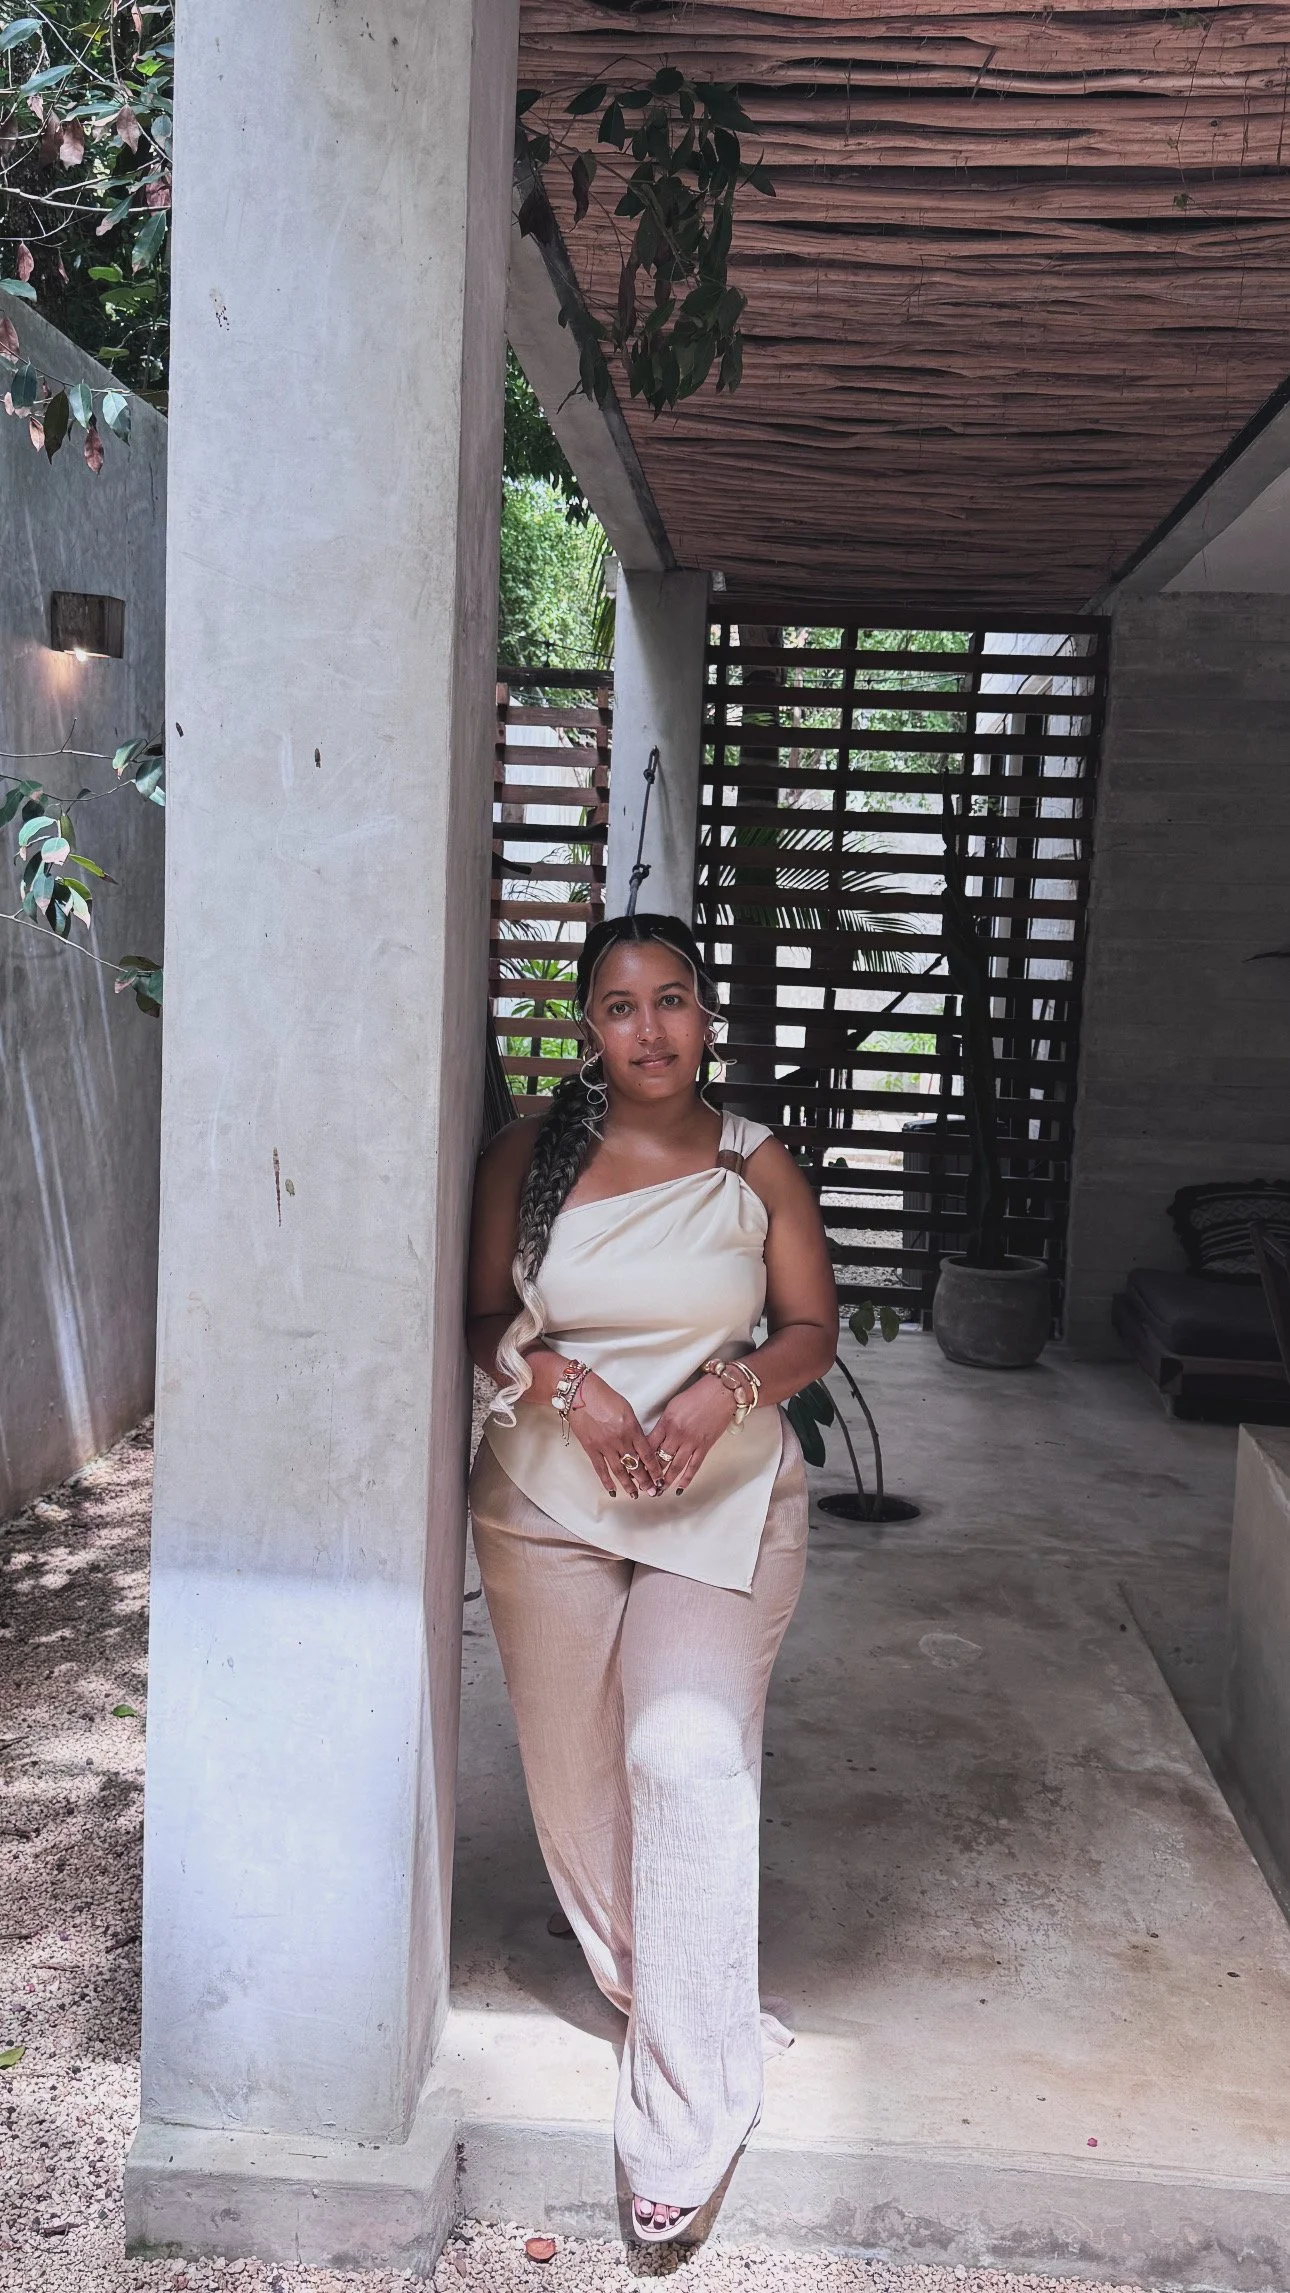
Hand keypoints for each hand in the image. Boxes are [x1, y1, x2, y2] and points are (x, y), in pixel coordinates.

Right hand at [569, 1371, 665, 1499]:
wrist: (581, 1393)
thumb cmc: (605, 1397)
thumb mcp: (627, 1410)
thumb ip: (635, 1429)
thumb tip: (639, 1445)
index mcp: (632, 1429)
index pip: (647, 1454)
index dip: (654, 1469)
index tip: (659, 1478)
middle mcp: (620, 1440)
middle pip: (635, 1465)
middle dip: (645, 1481)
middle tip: (652, 1492)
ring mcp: (605, 1446)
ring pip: (619, 1471)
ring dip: (628, 1484)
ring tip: (634, 1495)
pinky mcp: (591, 1448)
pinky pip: (600, 1469)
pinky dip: (606, 1481)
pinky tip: (612, 1490)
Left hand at [649, 1372, 738, 1495]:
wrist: (721, 1392)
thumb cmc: (696, 1395)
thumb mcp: (673, 1406)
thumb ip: (663, 1424)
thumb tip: (654, 1439)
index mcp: (666, 1423)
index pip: (648, 1445)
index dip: (640, 1459)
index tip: (634, 1468)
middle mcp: (677, 1434)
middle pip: (659, 1459)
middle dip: (650, 1475)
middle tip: (643, 1486)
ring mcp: (691, 1442)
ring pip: (675, 1467)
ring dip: (666, 1481)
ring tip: (658, 1491)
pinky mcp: (704, 1446)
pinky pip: (693, 1466)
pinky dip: (686, 1479)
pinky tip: (679, 1488)